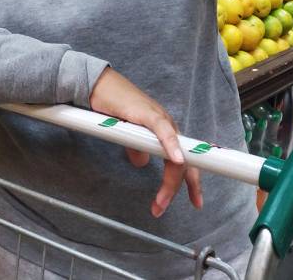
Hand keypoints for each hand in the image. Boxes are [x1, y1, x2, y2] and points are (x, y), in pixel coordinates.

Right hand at [89, 67, 202, 217]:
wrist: (97, 85)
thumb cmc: (112, 107)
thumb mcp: (127, 135)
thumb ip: (136, 148)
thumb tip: (142, 163)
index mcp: (165, 132)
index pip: (185, 160)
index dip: (192, 182)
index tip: (196, 202)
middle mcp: (167, 125)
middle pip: (183, 161)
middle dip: (177, 188)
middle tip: (162, 207)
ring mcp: (159, 117)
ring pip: (175, 150)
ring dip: (171, 178)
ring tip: (162, 199)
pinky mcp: (146, 112)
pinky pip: (162, 129)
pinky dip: (170, 145)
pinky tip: (176, 160)